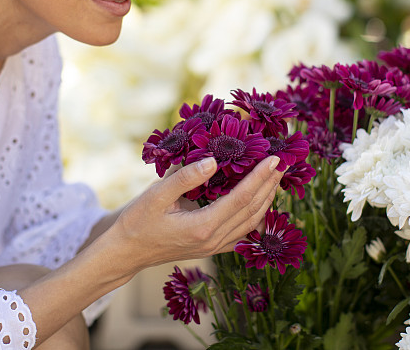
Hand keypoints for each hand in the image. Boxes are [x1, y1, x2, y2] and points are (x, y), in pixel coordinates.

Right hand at [112, 155, 282, 268]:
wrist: (127, 252)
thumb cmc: (137, 221)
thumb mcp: (156, 195)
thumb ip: (186, 177)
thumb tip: (214, 160)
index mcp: (203, 226)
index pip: (242, 198)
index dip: (260, 177)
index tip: (274, 158)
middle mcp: (214, 240)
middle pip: (253, 210)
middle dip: (270, 185)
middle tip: (282, 163)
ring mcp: (215, 247)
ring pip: (252, 223)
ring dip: (266, 199)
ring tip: (275, 178)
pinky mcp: (213, 248)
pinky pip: (243, 232)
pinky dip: (256, 215)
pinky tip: (260, 202)